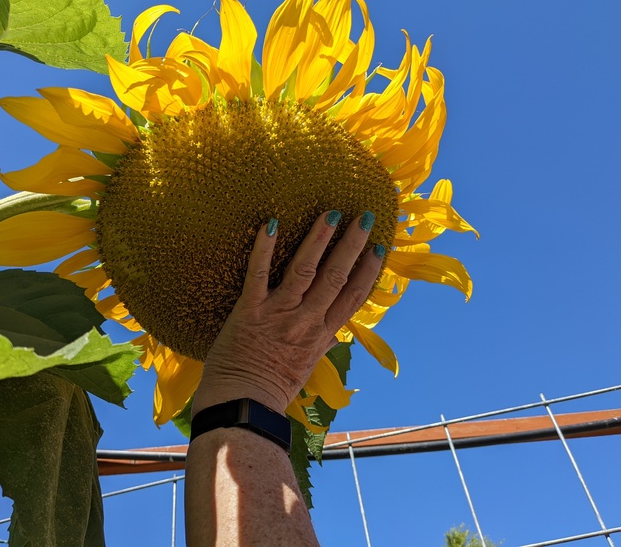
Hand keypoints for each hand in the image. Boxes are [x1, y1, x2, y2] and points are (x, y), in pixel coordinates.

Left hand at [192, 210, 384, 416]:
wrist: (242, 407)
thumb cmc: (270, 390)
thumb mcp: (304, 367)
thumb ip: (319, 344)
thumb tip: (335, 333)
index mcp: (322, 335)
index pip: (353, 296)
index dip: (368, 270)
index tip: (379, 247)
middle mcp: (306, 321)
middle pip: (336, 276)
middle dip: (352, 244)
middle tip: (366, 216)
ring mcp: (279, 314)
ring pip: (305, 269)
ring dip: (319, 239)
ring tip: (331, 212)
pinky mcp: (249, 311)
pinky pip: (258, 274)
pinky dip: (264, 248)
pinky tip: (270, 223)